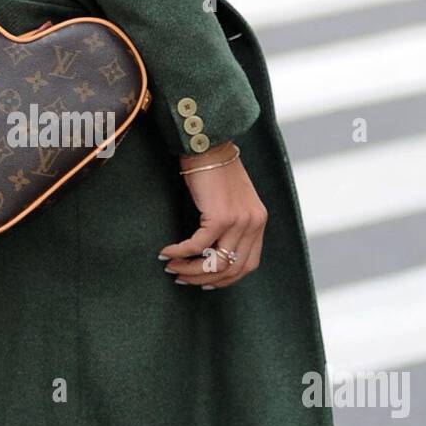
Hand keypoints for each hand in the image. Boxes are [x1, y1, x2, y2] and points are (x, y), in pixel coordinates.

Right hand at [159, 141, 266, 289]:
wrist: (208, 144)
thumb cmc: (214, 170)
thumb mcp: (232, 200)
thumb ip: (231, 223)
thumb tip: (210, 252)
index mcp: (258, 221)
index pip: (248, 264)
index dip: (225, 278)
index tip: (204, 282)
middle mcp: (254, 223)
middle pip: (231, 268)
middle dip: (203, 278)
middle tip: (181, 278)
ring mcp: (239, 221)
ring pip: (214, 262)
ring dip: (189, 269)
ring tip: (171, 267)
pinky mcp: (220, 216)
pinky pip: (197, 246)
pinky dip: (180, 252)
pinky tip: (166, 252)